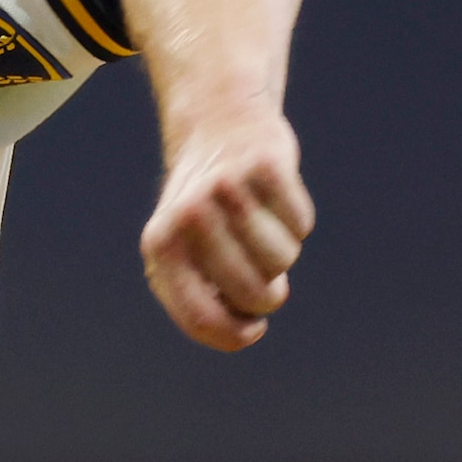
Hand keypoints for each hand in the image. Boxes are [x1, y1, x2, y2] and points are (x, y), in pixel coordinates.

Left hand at [139, 120, 313, 352]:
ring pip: (282, 260)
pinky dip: (297, 221)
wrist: (219, 125)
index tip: (252, 329)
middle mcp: (189, 216)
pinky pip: (301, 224)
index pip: (200, 317)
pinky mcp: (267, 165)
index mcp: (161, 246)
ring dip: (282, 254)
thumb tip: (240, 330)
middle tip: (263, 278)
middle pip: (252, 293)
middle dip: (267, 296)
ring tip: (261, 228)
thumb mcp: (181, 250)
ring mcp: (227, 188)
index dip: (234, 336)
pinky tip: (275, 200)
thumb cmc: (203, 206)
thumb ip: (199, 297)